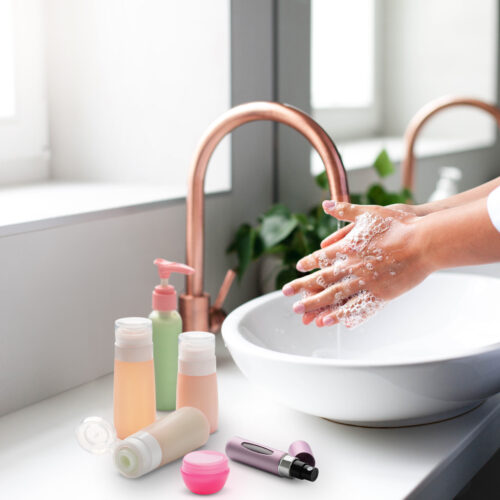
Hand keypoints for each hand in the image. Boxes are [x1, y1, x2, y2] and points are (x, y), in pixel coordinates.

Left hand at [282, 201, 432, 327]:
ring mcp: (365, 281)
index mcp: (349, 247)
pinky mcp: (380, 294)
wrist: (425, 241)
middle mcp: (352, 266)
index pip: (321, 257)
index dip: (308, 263)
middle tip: (286, 294)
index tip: (298, 268)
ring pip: (334, 295)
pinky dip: (341, 314)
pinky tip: (328, 321)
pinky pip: (356, 307)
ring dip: (315, 304)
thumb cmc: (400, 224)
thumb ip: (345, 210)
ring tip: (300, 313)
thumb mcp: (370, 212)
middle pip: (322, 279)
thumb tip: (325, 204)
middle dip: (302, 287)